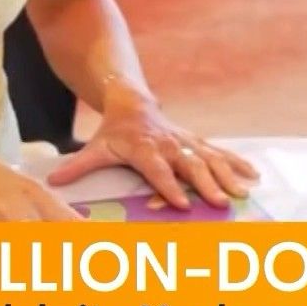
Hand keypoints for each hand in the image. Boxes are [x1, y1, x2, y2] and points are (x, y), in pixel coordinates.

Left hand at [46, 95, 257, 209]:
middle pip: (190, 164)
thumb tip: (53, 182)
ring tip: (243, 192)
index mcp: (145, 148)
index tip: (184, 204)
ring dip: (228, 175)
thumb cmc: (114, 131)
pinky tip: (253, 175)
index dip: (170, 187)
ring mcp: (186, 141)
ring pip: (210, 157)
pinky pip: (220, 151)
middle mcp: (169, 143)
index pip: (158, 170)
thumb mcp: (96, 146)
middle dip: (207, 184)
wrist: (132, 101)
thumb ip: (79, 166)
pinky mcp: (196, 140)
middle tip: (220, 203)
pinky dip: (237, 162)